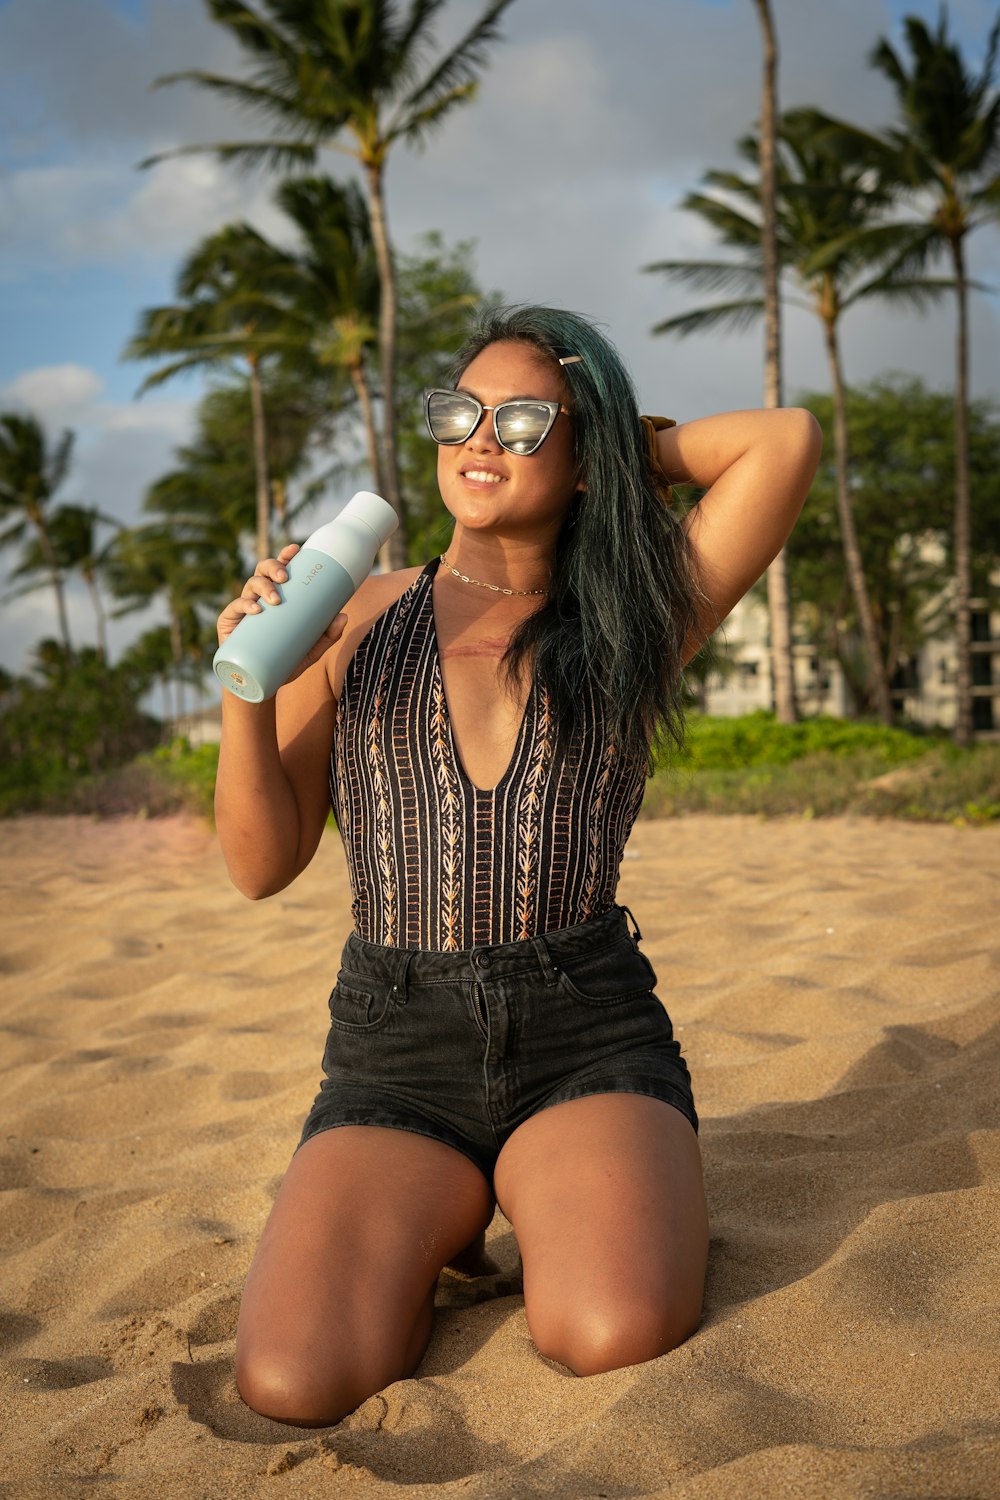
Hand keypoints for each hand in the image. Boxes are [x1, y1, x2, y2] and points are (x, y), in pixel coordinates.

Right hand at [216, 544, 347, 685]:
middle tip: (285, 577)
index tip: (295, 549)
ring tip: (275, 599)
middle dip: (273, 568)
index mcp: (276, 597)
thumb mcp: (310, 651)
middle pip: (263, 572)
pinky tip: (255, 609)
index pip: (279, 571)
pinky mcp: (229, 624)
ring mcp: (242, 609)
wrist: (260, 685)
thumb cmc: (284, 663)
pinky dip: (244, 606)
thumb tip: (343, 616)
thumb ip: (327, 636)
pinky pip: (234, 609)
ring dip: (262, 586)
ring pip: (249, 586)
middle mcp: (258, 598)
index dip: (285, 556)